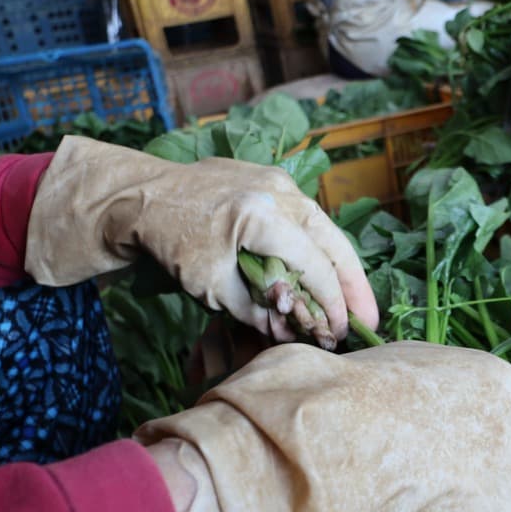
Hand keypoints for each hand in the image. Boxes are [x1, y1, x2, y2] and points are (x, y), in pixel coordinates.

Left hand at [24, 136, 377, 344]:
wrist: (142, 196)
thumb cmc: (170, 242)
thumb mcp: (211, 287)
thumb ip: (257, 310)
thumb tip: (291, 331)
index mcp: (263, 218)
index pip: (316, 267)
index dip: (332, 304)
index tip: (339, 333)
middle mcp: (280, 192)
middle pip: (335, 243)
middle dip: (355, 286)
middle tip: (369, 321)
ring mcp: (278, 180)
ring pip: (325, 228)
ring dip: (341, 265)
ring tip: (355, 301)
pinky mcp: (272, 178)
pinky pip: (307, 217)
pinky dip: (320, 245)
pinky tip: (327, 271)